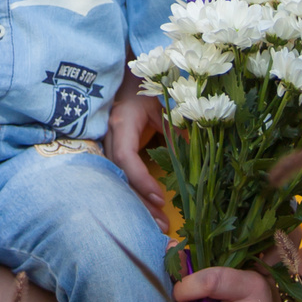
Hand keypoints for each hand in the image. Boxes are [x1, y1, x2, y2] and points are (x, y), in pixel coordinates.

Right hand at [104, 79, 167, 222]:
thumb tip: (194, 160)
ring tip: (157, 224)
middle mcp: (110, 136)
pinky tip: (147, 209)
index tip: (161, 197)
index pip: (125, 157)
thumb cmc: (149, 86)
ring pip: (116, 180)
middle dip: (138, 202)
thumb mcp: (166, 105)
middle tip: (160, 225)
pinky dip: (134, 193)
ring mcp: (108, 144)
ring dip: (136, 203)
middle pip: (118, 176)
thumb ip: (178, 129)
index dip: (140, 179)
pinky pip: (119, 177)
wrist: (128, 76)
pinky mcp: (113, 150)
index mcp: (122, 122)